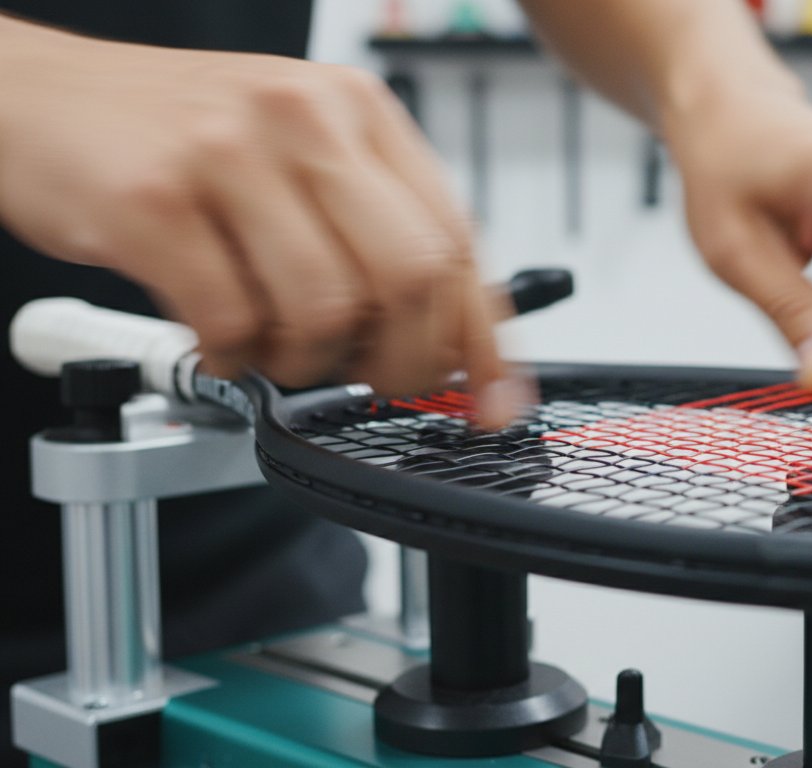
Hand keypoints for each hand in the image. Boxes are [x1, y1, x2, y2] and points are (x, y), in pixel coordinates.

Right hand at [0, 17, 525, 426]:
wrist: (31, 95)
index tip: (495, 401)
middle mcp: (305, 119)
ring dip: (305, 363)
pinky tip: (215, 339)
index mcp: (359, 112)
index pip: (459, 240)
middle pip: (413, 279)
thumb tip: (457, 342)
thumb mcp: (299, 159)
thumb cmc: (174, 138)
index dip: (485, 338)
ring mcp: (228, 154)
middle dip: (401, 360)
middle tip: (364, 376)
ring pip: (327, 311)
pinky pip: (231, 321)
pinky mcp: (152, 199)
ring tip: (269, 346)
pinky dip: (232, 358)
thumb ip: (376, 233)